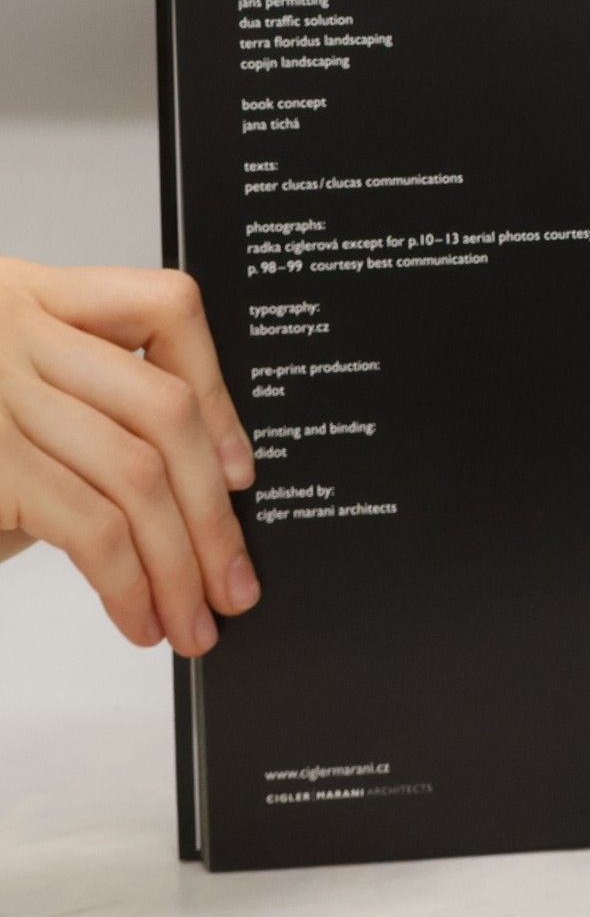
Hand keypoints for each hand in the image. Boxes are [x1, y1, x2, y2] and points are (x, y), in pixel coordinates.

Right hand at [0, 257, 258, 653]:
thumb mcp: (8, 398)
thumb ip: (83, 412)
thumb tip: (198, 484)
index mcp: (34, 297)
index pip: (164, 307)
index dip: (218, 392)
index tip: (238, 470)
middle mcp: (16, 332)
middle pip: (163, 409)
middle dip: (213, 510)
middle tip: (236, 580)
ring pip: (136, 475)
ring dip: (179, 564)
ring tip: (193, 619)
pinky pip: (90, 526)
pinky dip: (128, 582)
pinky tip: (139, 615)